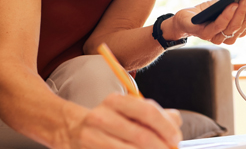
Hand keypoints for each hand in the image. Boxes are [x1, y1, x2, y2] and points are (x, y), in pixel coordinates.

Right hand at [66, 93, 181, 148]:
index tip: (176, 139)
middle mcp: (102, 117)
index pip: (147, 111)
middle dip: (161, 148)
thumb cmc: (108, 120)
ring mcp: (92, 138)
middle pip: (141, 136)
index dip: (166, 127)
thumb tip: (175, 124)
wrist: (69, 129)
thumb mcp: (127, 110)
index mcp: (115, 101)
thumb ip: (153, 114)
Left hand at [171, 0, 245, 45]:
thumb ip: (238, 2)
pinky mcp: (205, 34)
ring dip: (243, 10)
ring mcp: (218, 37)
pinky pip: (220, 25)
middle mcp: (231, 36)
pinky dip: (228, 14)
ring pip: (235, 25)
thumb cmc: (207, 12)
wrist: (184, 19)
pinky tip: (233, 3)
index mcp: (239, 30)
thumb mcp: (225, 4)